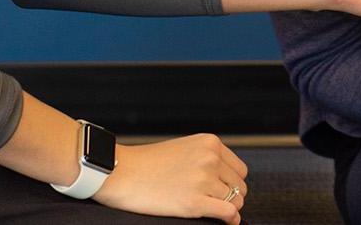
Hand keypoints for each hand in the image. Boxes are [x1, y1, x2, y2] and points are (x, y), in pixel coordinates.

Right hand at [97, 134, 248, 222]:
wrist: (120, 172)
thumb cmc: (146, 163)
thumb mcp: (183, 148)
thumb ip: (205, 158)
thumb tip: (224, 178)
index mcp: (210, 143)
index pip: (239, 169)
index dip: (232, 183)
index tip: (225, 192)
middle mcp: (210, 159)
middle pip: (239, 186)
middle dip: (231, 197)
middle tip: (218, 204)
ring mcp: (203, 180)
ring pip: (236, 200)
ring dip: (229, 209)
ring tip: (216, 212)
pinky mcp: (194, 202)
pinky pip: (229, 213)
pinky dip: (231, 220)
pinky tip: (225, 222)